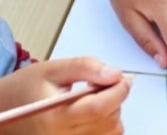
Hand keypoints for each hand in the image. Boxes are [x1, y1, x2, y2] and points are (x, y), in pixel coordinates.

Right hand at [0, 58, 129, 133]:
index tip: (124, 78)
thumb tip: (115, 74)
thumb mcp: (56, 69)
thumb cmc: (27, 88)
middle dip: (115, 100)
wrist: (4, 112)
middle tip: (104, 87)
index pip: (99, 108)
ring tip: (94, 102)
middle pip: (108, 123)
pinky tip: (93, 117)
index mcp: (55, 117)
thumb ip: (88, 67)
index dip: (119, 90)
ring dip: (112, 115)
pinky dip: (105, 129)